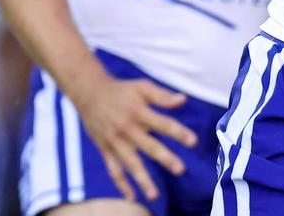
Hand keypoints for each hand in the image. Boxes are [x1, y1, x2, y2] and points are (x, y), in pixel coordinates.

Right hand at [72, 75, 197, 200]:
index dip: (178, 132)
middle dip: (165, 158)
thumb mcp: (142, 87)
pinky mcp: (105, 150)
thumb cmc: (122, 90)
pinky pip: (113, 169)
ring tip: (155, 195)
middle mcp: (127, 128)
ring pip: (130, 163)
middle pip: (148, 146)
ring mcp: (115, 141)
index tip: (193, 141)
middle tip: (180, 169)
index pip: (162, 123)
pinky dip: (121, 184)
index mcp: (139, 112)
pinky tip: (132, 197)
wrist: (90, 93)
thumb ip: (162, 95)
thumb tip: (183, 100)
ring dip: (142, 179)